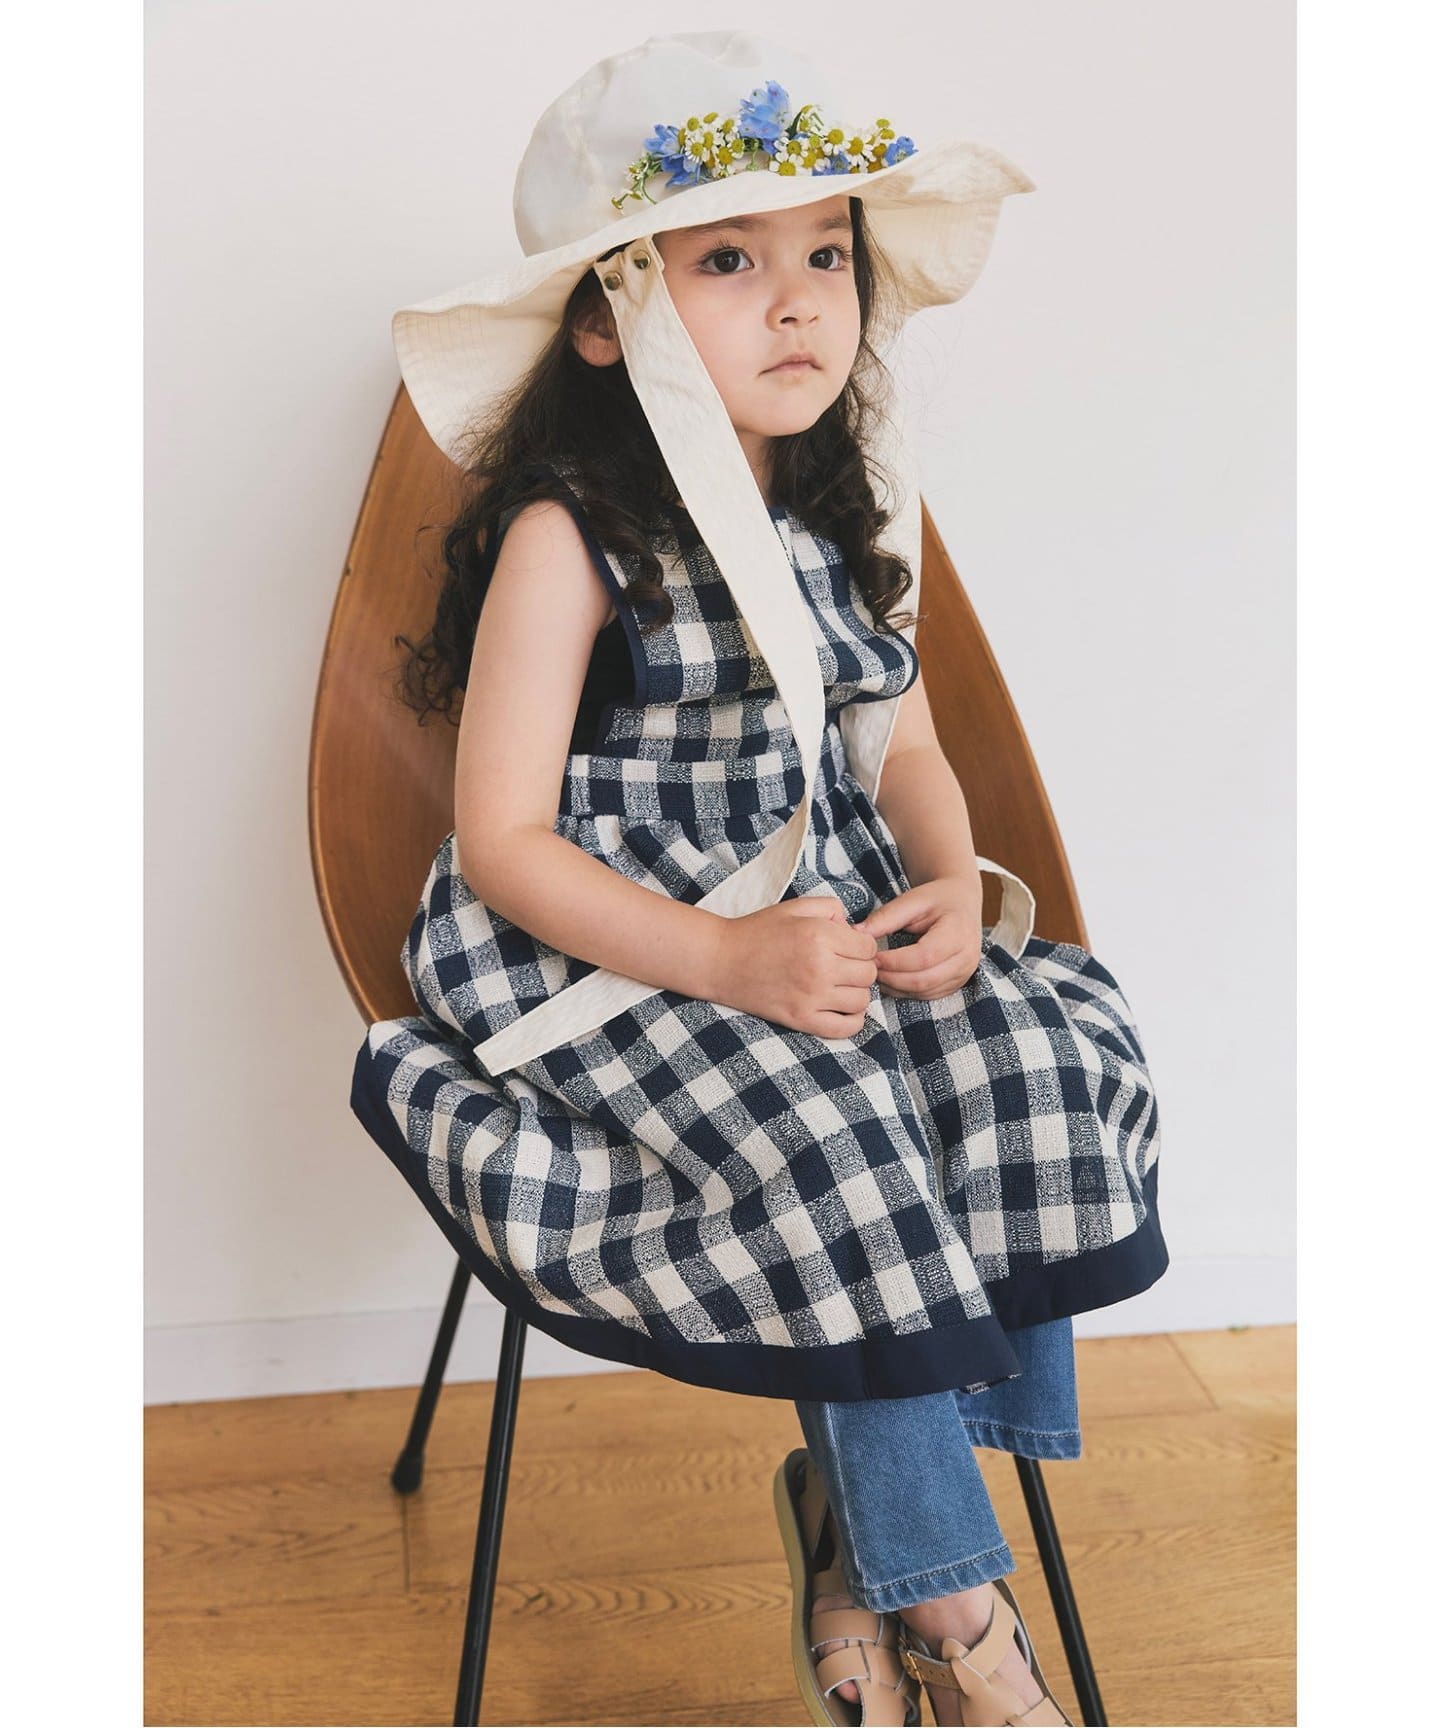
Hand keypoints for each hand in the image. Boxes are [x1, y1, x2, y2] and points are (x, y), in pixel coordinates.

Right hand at [708, 895, 879, 1038]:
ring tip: (838, 986)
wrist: (721, 960)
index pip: (868, 947)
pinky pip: (846, 1028)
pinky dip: (852, 1021)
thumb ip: (832, 908)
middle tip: (842, 966)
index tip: (845, 947)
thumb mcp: (795, 907)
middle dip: (860, 968)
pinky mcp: (801, 1019)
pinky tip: (841, 1008)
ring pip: (861, 1000)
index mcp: (820, 935)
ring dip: (855, 992)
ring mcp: (811, 997)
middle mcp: (820, 967)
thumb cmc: (758, 931)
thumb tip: (856, 931)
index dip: (860, 946)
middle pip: (868, 974)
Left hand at [856, 872, 983, 998]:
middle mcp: (967, 957)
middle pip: (924, 979)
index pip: (924, 956)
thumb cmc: (937, 899)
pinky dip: (905, 991)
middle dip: (891, 977)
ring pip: (924, 991)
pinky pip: (928, 995)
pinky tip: (889, 979)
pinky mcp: (957, 983)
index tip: (870, 956)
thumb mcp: (913, 900)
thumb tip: (856, 932)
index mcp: (958, 932)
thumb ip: (886, 917)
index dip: (894, 961)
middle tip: (868, 968)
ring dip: (896, 986)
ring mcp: (964, 974)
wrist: (961, 903)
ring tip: (875, 973)